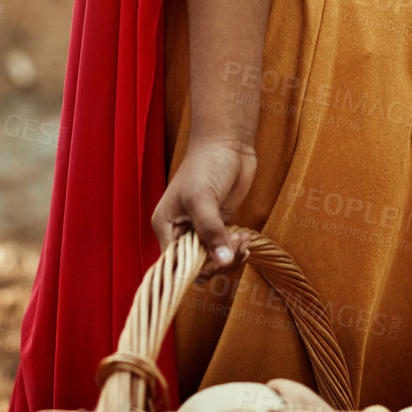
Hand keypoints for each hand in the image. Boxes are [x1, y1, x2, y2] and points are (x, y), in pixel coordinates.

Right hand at [152, 136, 257, 278]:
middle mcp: (180, 231)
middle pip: (196, 266)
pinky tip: (246, 240)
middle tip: (234, 245)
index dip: (195, 268)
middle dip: (218, 261)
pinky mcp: (219, 224)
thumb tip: (222, 262)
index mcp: (165, 226)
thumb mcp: (203, 199)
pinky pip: (225, 249)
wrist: (227, 142)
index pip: (175, 264)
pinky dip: (236, 249)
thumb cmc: (206, 164)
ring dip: (230, 256)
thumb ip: (210, 232)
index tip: (216, 261)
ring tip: (243, 241)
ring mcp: (200, 228)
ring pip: (213, 260)